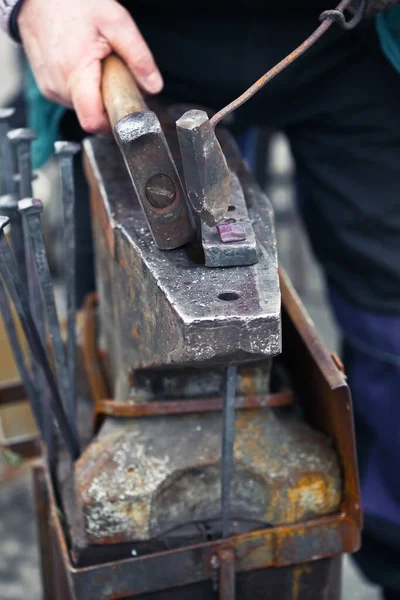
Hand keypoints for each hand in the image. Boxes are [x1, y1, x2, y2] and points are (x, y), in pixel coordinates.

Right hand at [18, 0, 162, 133]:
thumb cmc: (70, 3)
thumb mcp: (116, 22)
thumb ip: (139, 56)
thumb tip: (154, 86)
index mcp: (75, 73)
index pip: (94, 122)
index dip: (113, 123)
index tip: (125, 112)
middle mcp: (58, 86)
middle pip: (92, 114)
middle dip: (109, 100)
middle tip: (114, 74)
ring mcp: (50, 88)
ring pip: (82, 107)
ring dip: (96, 93)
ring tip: (96, 64)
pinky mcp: (46, 86)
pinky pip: (71, 97)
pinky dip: (83, 87)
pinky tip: (84, 65)